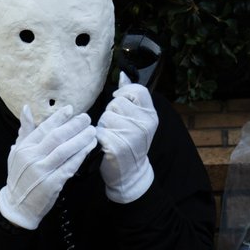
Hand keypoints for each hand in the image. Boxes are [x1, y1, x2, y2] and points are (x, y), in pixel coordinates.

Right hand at [0, 104, 97, 229]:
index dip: (58, 118)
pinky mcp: (52, 184)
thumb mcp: (17, 153)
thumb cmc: (19, 178)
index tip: (71, 110)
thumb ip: (25, 132)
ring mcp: (42, 171)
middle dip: (74, 126)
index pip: (44, 129)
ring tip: (92, 131)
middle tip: (86, 118)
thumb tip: (27, 109)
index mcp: (24, 148)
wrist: (18, 206)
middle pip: (57, 137)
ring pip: (65, 150)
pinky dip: (80, 156)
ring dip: (81, 139)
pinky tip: (89, 148)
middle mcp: (32, 158)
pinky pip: (69, 167)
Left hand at [96, 72, 158, 203]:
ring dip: (104, 125)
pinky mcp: (115, 146)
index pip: (136, 90)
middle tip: (117, 128)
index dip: (124, 93)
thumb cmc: (132, 145)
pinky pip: (99, 131)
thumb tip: (122, 74)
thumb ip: (131, 97)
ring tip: (111, 136)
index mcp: (151, 116)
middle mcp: (143, 124)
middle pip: (117, 102)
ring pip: (105, 116)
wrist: (130, 174)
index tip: (119, 102)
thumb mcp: (138, 120)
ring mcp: (130, 136)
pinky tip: (105, 145)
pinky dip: (98, 137)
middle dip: (112, 112)